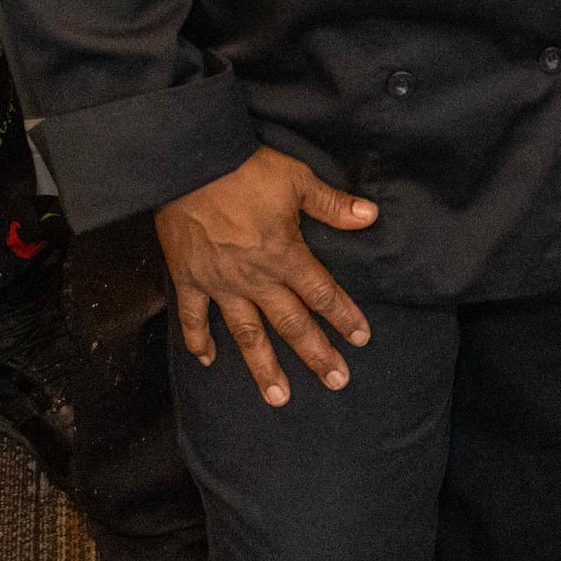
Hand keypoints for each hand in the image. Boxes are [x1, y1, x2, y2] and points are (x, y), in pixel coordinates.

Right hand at [158, 147, 377, 404]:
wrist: (190, 164)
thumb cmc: (245, 169)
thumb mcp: (296, 179)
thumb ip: (332, 204)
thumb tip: (370, 216)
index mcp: (284, 255)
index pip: (321, 293)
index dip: (343, 316)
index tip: (360, 340)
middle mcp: (255, 278)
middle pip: (291, 323)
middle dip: (315, 354)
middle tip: (336, 381)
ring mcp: (220, 283)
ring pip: (246, 333)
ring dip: (263, 366)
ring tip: (278, 397)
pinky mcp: (189, 279)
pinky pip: (194, 317)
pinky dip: (199, 340)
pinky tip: (208, 360)